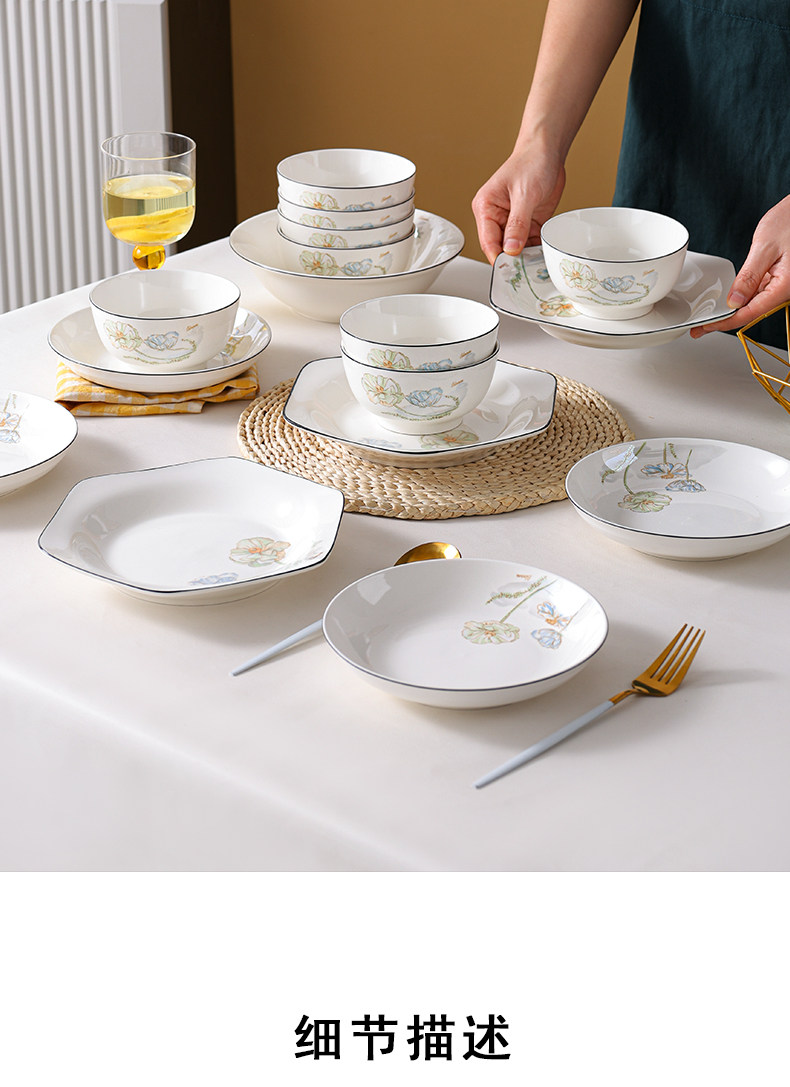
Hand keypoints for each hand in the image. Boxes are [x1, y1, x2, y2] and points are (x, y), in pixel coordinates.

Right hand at [471, 147, 565, 264]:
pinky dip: (536, 251)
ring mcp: (512, 222)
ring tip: (536, 267)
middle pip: (501, 248)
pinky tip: (542, 257)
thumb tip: (510, 248)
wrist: (548, 151)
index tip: (509, 271)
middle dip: (513, 260)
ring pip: (516, 249)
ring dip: (526, 258)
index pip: (488, 241)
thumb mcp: (525, 194)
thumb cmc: (531, 162)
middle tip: (525, 272)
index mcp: (486, 208)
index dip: (498, 257)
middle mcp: (496, 217)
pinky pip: (530, 244)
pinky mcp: (528, 224)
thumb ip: (517, 223)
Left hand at [690, 194, 789, 337]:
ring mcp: (782, 285)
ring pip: (754, 305)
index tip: (707, 326)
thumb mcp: (765, 246)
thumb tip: (734, 300)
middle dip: (725, 322)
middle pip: (751, 313)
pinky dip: (742, 299)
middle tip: (701, 328)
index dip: (726, 322)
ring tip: (710, 318)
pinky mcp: (778, 279)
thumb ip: (749, 276)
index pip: (751, 312)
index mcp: (785, 285)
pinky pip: (758, 294)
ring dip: (732, 312)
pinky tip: (728, 303)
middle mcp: (785, 289)